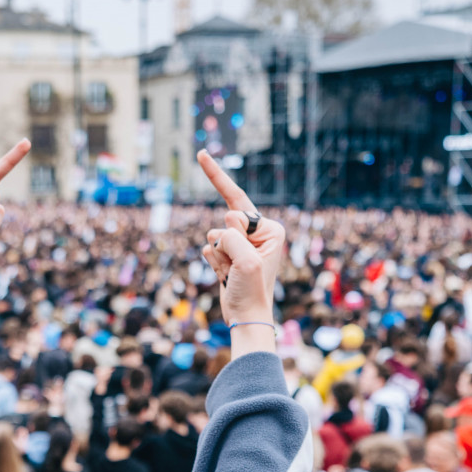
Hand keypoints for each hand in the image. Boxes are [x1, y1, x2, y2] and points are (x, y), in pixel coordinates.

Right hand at [196, 150, 286, 356]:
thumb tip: (223, 225)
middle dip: (225, 244)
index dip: (221, 191)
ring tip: (232, 274)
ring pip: (213, 235)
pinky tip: (226, 277)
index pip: (239, 206)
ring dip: (218, 257)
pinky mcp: (229, 254)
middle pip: (225, 221)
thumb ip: (233, 235)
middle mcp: (258, 232)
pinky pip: (208, 248)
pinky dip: (213, 263)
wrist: (246, 316)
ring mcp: (242, 243)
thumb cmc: (252, 290)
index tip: (201, 155)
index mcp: (270, 229)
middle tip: (238, 267)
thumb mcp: (246, 259)